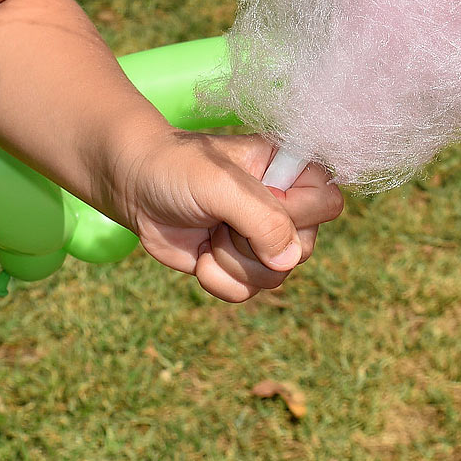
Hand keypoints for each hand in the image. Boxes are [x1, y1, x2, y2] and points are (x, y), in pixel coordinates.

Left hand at [116, 129, 343, 301]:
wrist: (133, 185)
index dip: (296, 212)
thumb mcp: (219, 184)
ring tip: (210, 232)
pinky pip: (248, 292)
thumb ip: (261, 218)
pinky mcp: (238, 264)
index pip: (327, 201)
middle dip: (255, 243)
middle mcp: (283, 204)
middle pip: (304, 248)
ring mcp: (261, 237)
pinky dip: (219, 280)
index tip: (260, 200)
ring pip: (276, 276)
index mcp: (288, 168)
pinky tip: (200, 255)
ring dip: (233, 262)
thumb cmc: (176, 168)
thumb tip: (289, 261)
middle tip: (223, 219)